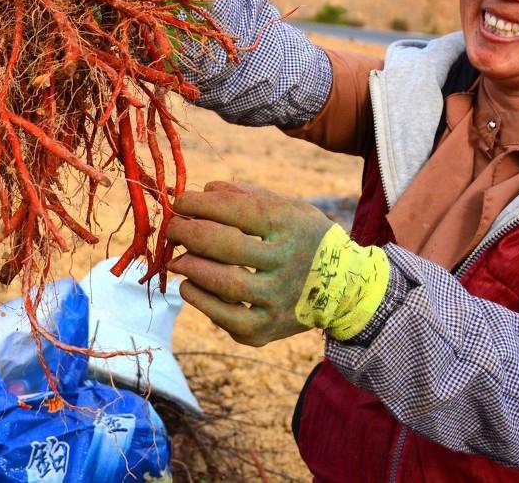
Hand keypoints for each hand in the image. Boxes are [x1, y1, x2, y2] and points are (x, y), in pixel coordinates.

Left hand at [166, 181, 333, 346]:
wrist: (346, 289)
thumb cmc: (307, 239)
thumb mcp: (290, 208)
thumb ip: (248, 196)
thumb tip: (205, 189)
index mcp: (291, 226)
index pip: (238, 210)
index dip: (201, 204)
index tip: (181, 202)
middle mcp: (288, 263)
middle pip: (227, 246)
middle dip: (189, 232)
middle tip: (172, 228)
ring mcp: (279, 299)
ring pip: (224, 284)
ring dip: (191, 266)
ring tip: (177, 257)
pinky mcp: (267, 329)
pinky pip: (226, 318)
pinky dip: (200, 300)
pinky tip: (189, 285)